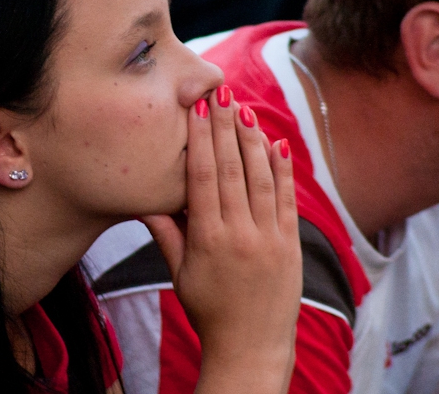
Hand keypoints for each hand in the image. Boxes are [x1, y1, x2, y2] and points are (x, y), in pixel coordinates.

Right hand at [141, 85, 300, 393]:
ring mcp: (270, 237)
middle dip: (226, 127)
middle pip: (232, 169)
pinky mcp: (292, 243)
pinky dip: (283, 169)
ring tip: (244, 108)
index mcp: (208, 240)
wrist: (252, 346)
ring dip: (253, 140)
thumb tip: (146, 200)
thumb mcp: (180, 275)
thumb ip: (166, 234)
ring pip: (261, 178)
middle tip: (221, 92)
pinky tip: (277, 142)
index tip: (198, 109)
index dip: (201, 140)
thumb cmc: (210, 310)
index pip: (204, 178)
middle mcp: (240, 234)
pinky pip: (287, 198)